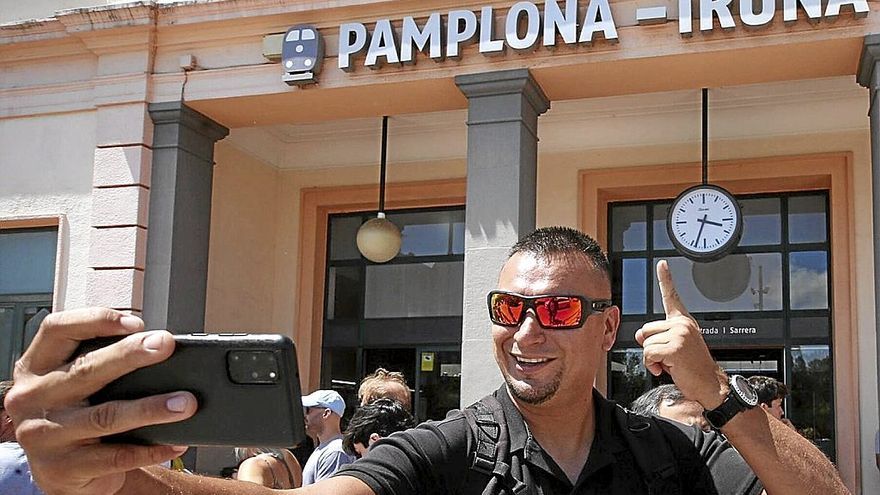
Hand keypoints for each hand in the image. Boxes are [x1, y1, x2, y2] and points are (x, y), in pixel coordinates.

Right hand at [5, 308, 197, 494]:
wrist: (62, 473)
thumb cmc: (75, 415)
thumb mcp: (71, 384)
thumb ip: (100, 362)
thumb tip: (156, 347)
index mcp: (35, 367)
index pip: (56, 329)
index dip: (95, 320)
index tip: (135, 321)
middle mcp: (33, 398)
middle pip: (86, 369)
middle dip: (131, 355)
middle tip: (166, 345)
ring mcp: (45, 435)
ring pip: (106, 415)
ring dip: (151, 407)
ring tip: (185, 402)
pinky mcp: (64, 468)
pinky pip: (116, 456)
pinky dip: (150, 448)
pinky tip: (174, 441)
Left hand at [634, 260, 727, 409]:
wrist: (712, 386)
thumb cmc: (693, 369)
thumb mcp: (675, 348)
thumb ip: (659, 337)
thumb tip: (639, 335)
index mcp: (684, 322)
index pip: (672, 297)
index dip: (666, 279)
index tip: (662, 264)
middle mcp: (683, 324)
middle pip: (645, 330)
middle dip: (651, 347)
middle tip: (669, 358)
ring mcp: (679, 334)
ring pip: (645, 344)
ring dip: (653, 358)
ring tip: (672, 364)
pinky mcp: (675, 347)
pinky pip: (648, 354)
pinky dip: (653, 365)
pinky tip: (669, 369)